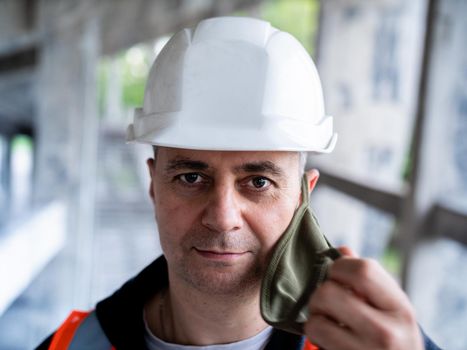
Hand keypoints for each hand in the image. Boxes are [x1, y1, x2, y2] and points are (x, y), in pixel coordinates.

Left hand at [304, 247, 423, 349]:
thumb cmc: (392, 334)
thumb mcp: (390, 307)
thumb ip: (368, 278)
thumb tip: (342, 250)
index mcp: (400, 309)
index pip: (363, 271)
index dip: (340, 266)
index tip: (338, 274)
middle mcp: (387, 332)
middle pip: (329, 292)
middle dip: (321, 292)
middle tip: (328, 301)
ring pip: (316, 318)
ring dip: (315, 316)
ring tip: (328, 320)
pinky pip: (314, 337)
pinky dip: (315, 334)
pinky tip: (328, 336)